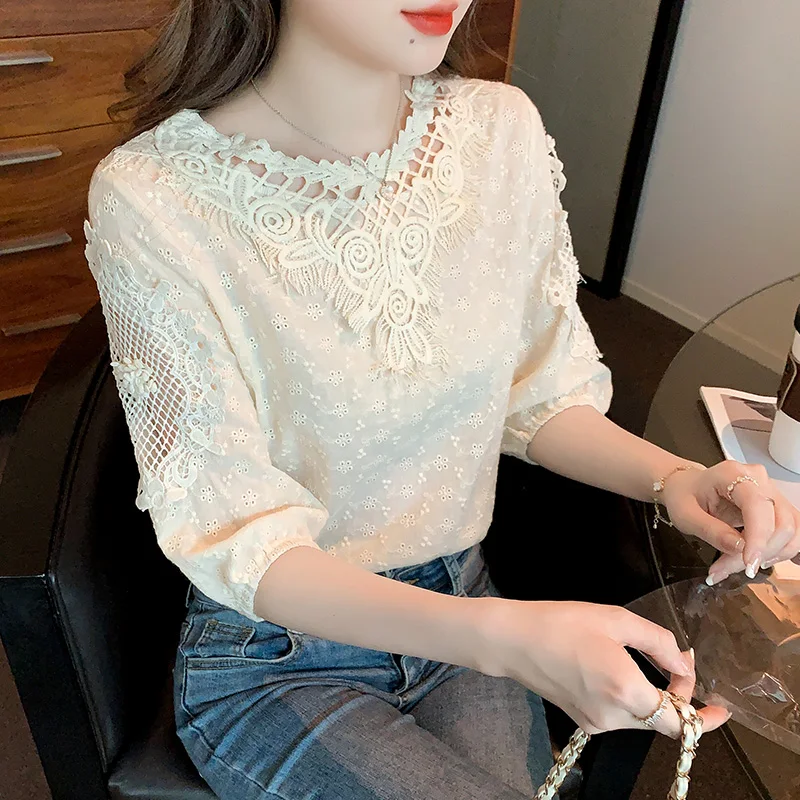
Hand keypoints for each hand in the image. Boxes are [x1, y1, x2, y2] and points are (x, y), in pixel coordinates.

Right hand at [476, 599, 729, 736]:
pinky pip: (621, 716)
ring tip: (643, 660)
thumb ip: (659, 643)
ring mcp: (597, 723)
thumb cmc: (562, 622)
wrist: (512, 640)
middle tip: (676, 662)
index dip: (704, 714)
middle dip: (678, 697)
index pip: (681, 722)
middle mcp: (614, 716)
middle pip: (663, 721)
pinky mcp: (583, 721)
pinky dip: (631, 699)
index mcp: (626, 690)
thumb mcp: (616, 619)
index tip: (715, 697)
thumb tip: (685, 664)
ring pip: (643, 719)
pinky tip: (617, 669)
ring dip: (654, 696)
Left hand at [661, 461, 799, 583]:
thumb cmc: (684, 496)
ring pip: (791, 532)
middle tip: (725, 569)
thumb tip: (740, 549)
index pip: (758, 506)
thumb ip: (711, 531)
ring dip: (769, 556)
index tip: (748, 563)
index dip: (758, 537)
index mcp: (733, 474)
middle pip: (780, 523)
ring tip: (737, 565)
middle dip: (758, 553)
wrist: (687, 486)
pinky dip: (777, 552)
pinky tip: (755, 559)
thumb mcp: (685, 515)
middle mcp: (759, 480)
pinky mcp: (778, 508)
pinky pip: (791, 534)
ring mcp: (772, 493)